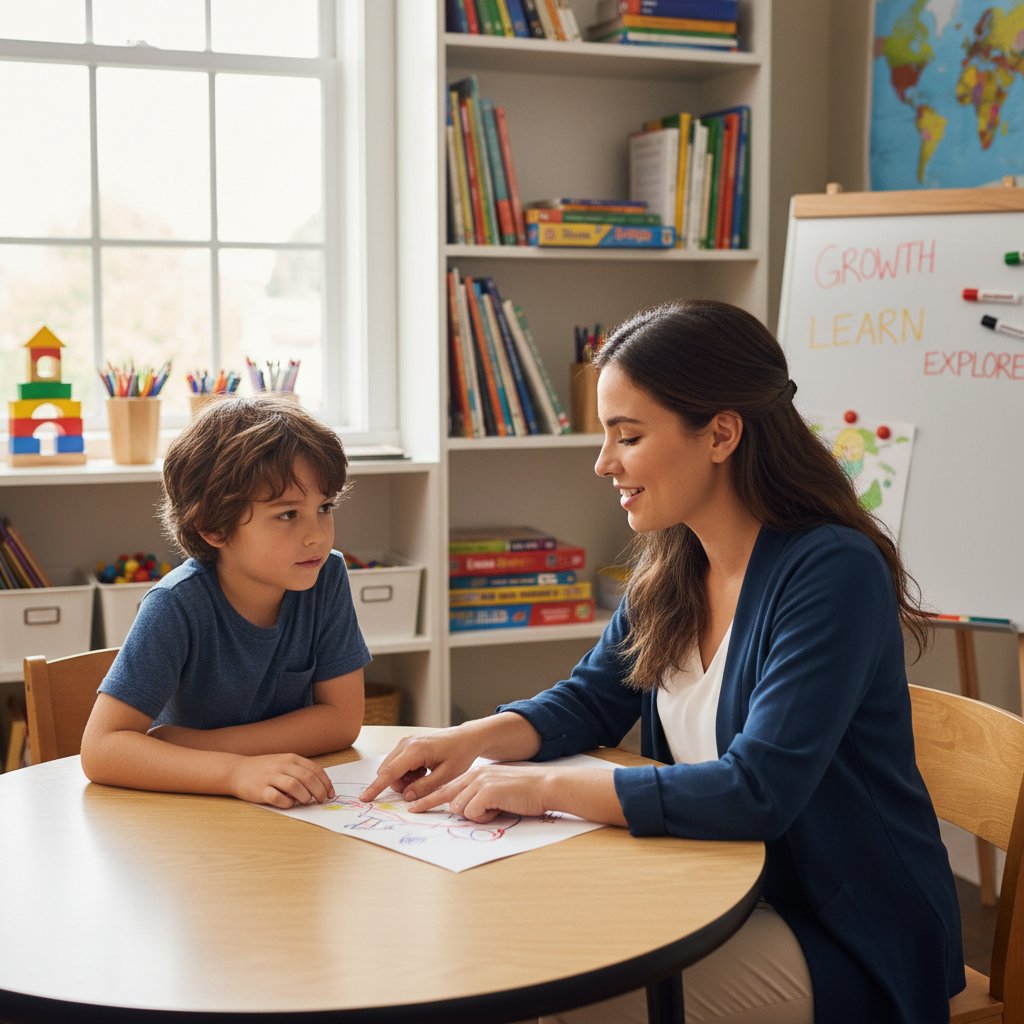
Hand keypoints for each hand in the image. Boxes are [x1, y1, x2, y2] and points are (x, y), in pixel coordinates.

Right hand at [228, 753, 335, 808]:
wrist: (237, 771)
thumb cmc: (264, 769)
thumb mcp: (284, 763)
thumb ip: (300, 771)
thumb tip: (320, 786)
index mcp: (291, 759)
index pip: (315, 769)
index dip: (325, 783)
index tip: (330, 793)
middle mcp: (282, 766)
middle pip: (307, 778)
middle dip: (319, 791)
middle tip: (322, 800)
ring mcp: (270, 777)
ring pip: (295, 786)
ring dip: (305, 797)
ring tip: (306, 802)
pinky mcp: (260, 790)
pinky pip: (277, 798)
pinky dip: (287, 803)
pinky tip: (289, 804)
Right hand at [359, 726, 481, 802]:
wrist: (466, 738)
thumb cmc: (460, 754)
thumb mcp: (446, 776)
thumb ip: (425, 787)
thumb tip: (406, 796)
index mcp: (416, 750)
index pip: (390, 772)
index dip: (377, 787)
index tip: (364, 798)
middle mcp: (406, 743)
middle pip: (388, 771)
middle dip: (400, 785)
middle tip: (422, 785)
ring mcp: (406, 742)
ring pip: (392, 768)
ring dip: (404, 779)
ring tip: (425, 776)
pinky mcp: (407, 744)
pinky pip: (398, 764)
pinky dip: (407, 772)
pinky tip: (423, 771)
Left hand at [407, 764, 550, 821]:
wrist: (545, 786)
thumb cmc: (523, 793)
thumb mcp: (496, 791)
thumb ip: (478, 797)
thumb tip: (462, 809)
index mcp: (476, 774)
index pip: (447, 788)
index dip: (429, 799)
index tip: (413, 806)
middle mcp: (475, 775)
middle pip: (447, 796)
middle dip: (430, 805)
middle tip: (412, 811)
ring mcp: (480, 782)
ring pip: (460, 808)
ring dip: (476, 815)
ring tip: (495, 810)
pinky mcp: (487, 791)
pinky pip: (473, 813)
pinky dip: (485, 817)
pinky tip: (499, 810)